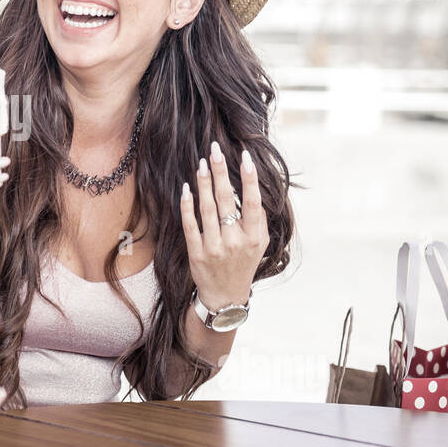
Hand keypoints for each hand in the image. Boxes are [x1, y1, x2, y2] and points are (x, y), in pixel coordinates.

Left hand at [180, 141, 268, 311]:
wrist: (225, 296)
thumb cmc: (244, 263)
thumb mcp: (261, 244)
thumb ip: (258, 218)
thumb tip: (253, 185)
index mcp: (255, 237)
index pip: (253, 202)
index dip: (250, 178)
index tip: (244, 156)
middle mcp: (235, 242)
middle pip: (227, 200)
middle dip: (221, 172)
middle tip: (215, 149)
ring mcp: (215, 248)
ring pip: (207, 209)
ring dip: (204, 183)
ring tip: (201, 163)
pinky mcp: (196, 253)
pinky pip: (190, 224)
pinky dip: (187, 205)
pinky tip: (187, 188)